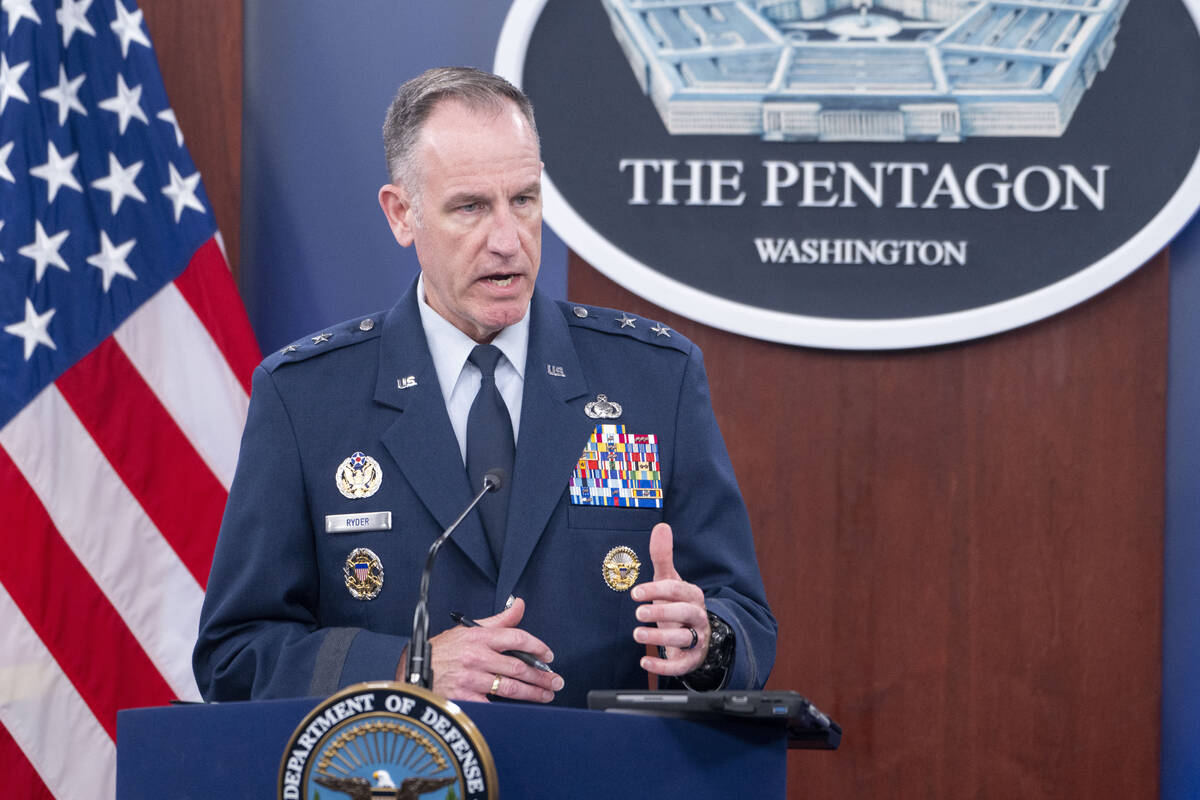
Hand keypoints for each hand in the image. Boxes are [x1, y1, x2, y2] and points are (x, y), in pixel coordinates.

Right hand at [414, 598, 563, 702]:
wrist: (414, 671)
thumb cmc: (442, 650)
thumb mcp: (467, 629)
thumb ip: (498, 620)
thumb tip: (520, 604)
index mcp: (479, 637)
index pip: (517, 637)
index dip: (537, 647)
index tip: (548, 656)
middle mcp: (477, 656)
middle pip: (518, 667)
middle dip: (541, 676)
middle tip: (556, 682)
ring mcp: (471, 678)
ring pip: (510, 687)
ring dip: (533, 692)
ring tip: (546, 695)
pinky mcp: (465, 698)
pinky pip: (493, 704)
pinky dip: (509, 707)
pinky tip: (522, 708)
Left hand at [631, 523, 709, 675]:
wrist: (698, 634)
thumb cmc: (678, 604)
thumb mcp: (670, 580)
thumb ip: (663, 556)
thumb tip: (661, 527)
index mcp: (692, 595)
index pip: (677, 590)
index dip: (656, 590)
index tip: (635, 593)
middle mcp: (697, 616)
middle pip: (684, 613)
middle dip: (661, 613)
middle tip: (638, 614)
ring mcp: (696, 639)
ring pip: (683, 639)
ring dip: (659, 639)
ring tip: (637, 635)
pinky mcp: (692, 659)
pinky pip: (681, 665)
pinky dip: (664, 666)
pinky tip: (645, 663)